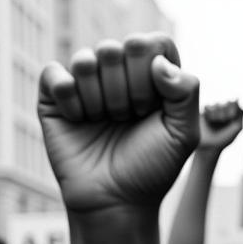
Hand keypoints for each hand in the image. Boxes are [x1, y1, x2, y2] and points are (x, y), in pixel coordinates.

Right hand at [38, 33, 199, 215]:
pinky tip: (80, 120)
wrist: (117, 200)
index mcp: (152, 78)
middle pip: (117, 48)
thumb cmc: (152, 168)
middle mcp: (119, 74)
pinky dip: (71, 100)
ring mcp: (86, 82)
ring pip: (86, 59)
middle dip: (128, 91)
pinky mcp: (55, 94)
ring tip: (106, 123)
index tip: (154, 106)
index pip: (154, 43)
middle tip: (129, 119)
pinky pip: (56, 74)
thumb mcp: (183, 135)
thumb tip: (159, 60)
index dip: (153, 71)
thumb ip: (187, 93)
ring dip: (101, 99)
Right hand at [198, 99, 242, 153]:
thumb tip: (240, 103)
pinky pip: (208, 106)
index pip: (236, 106)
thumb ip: (240, 117)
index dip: (234, 108)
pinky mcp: (204, 113)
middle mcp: (224, 115)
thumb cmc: (223, 141)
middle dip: (225, 111)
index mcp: (233, 119)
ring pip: (217, 104)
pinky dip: (209, 112)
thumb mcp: (234, 130)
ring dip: (217, 113)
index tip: (231, 114)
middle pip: (227, 104)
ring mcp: (214, 113)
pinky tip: (208, 119)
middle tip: (223, 120)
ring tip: (214, 121)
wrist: (207, 147)